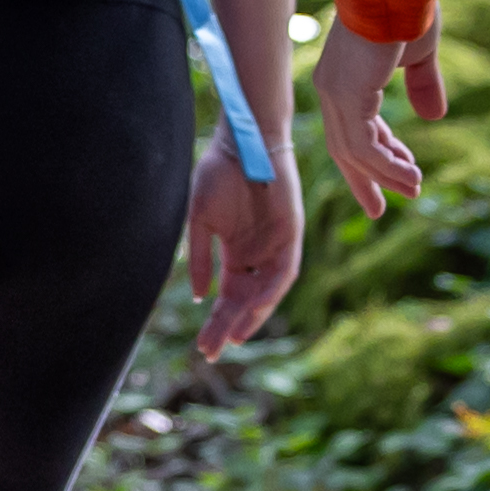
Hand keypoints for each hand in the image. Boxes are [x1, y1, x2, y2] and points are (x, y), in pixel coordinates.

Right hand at [182, 152, 305, 362]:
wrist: (242, 138)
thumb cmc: (219, 172)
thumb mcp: (201, 220)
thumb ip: (199, 257)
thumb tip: (197, 296)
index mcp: (235, 253)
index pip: (226, 297)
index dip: (215, 321)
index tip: (202, 347)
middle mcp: (257, 255)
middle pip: (244, 301)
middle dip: (228, 326)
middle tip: (211, 352)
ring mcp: (275, 246)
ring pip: (266, 292)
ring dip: (251, 316)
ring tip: (233, 337)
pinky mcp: (291, 233)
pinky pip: (284, 270)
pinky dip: (270, 289)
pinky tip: (254, 305)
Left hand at [302, 29, 427, 219]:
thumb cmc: (407, 9)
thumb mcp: (418, 56)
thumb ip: (422, 86)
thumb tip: (434, 116)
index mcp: (343, 77)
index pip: (351, 129)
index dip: (372, 158)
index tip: (392, 181)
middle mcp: (330, 88)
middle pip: (344, 148)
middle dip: (365, 178)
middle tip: (382, 207)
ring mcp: (334, 93)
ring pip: (354, 152)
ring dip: (384, 175)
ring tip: (413, 189)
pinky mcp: (346, 96)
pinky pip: (364, 146)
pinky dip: (387, 165)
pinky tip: (410, 176)